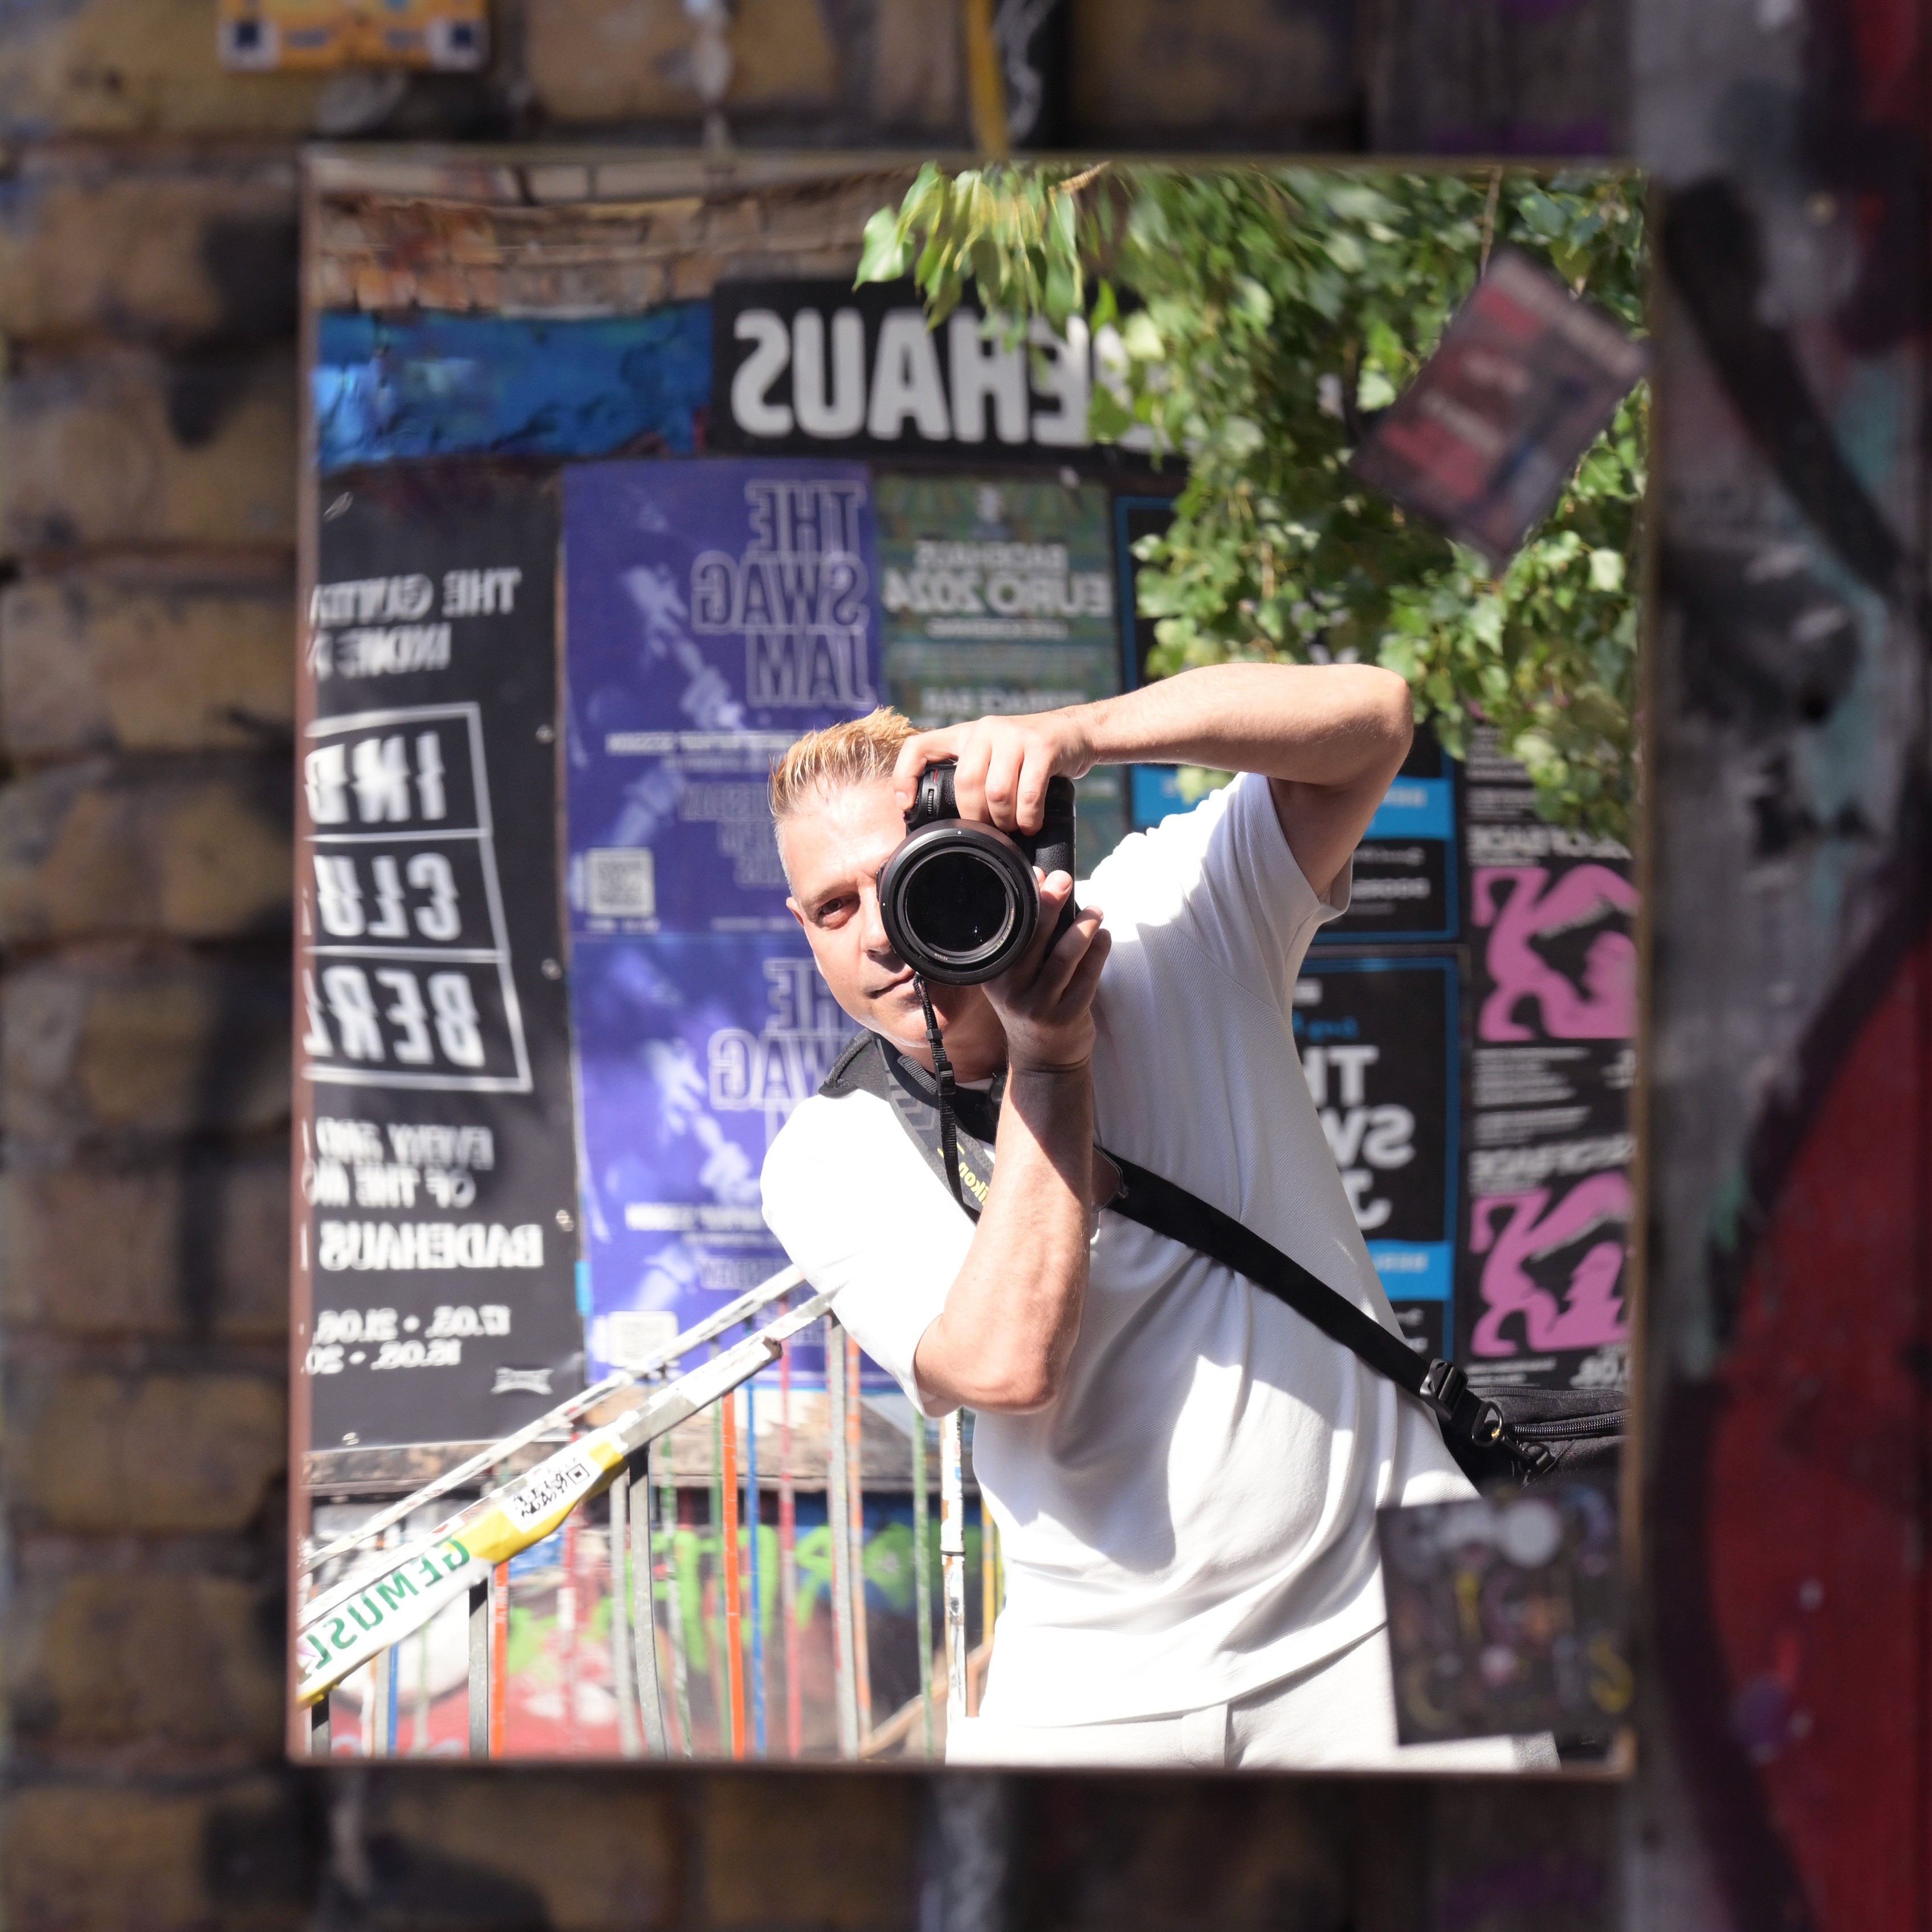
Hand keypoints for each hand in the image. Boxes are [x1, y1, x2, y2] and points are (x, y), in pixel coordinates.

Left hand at [893, 709, 1093, 833]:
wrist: (1076, 732)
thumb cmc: (1030, 756)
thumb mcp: (994, 757)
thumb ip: (972, 776)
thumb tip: (947, 822)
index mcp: (965, 734)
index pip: (919, 747)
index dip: (906, 777)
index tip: (906, 807)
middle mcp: (985, 729)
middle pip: (966, 783)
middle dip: (976, 816)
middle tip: (990, 829)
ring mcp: (1014, 734)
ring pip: (996, 792)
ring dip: (1005, 820)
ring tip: (1014, 826)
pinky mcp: (1042, 745)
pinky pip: (1027, 793)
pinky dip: (1028, 816)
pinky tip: (1031, 823)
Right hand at [982, 870, 1109, 1074]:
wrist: (1044, 1061)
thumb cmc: (1032, 1006)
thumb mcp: (1016, 979)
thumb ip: (1025, 939)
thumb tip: (1040, 880)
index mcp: (995, 977)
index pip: (1007, 932)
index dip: (1023, 900)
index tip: (1038, 873)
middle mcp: (1012, 992)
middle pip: (1033, 940)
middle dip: (1050, 905)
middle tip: (1063, 879)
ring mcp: (1040, 1006)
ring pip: (1064, 957)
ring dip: (1083, 927)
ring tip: (1096, 910)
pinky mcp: (1068, 1016)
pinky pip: (1087, 976)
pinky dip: (1098, 951)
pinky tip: (1103, 937)